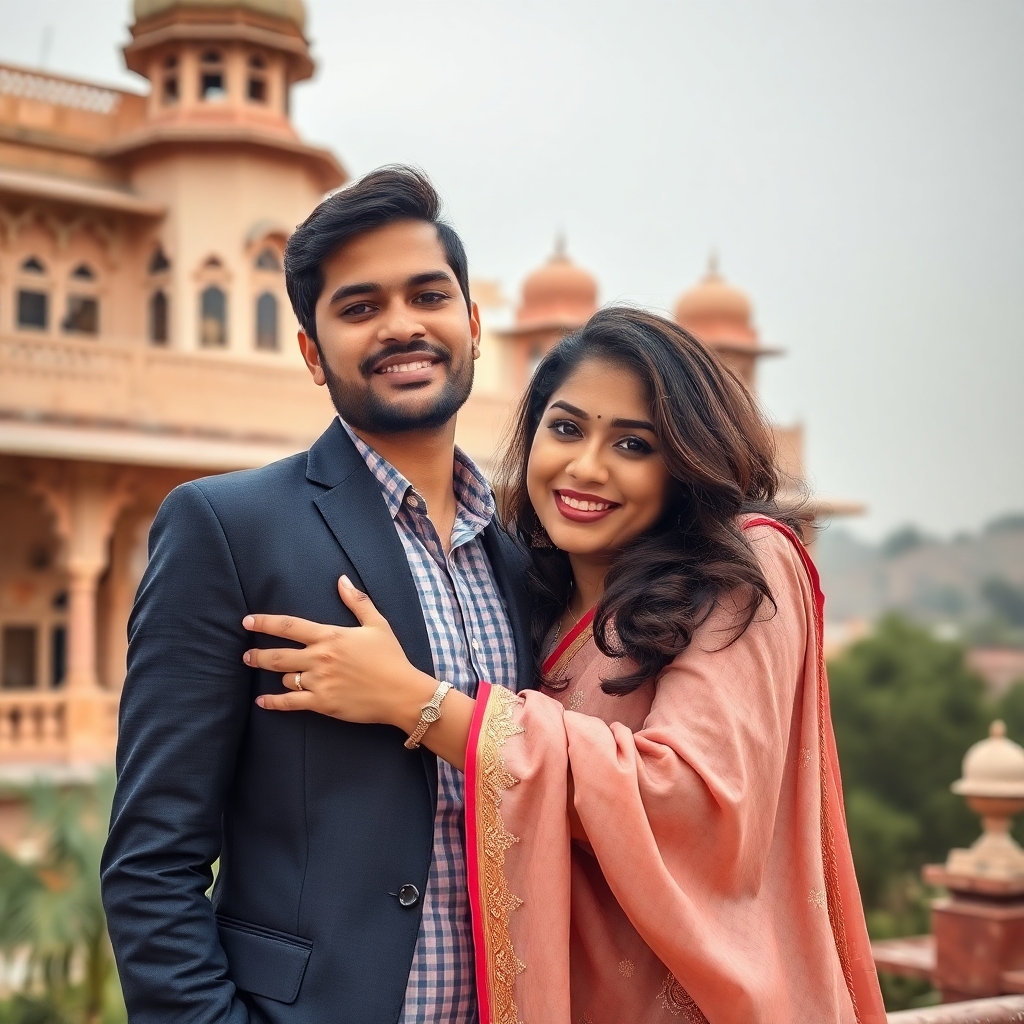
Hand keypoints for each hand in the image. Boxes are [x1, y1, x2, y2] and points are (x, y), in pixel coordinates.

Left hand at [243, 575, 436, 729]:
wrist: (401, 692)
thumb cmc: (391, 657)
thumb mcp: (377, 624)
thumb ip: (357, 601)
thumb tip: (342, 580)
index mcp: (330, 636)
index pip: (289, 626)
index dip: (265, 623)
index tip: (248, 622)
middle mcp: (319, 658)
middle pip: (277, 655)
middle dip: (257, 655)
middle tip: (246, 656)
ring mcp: (319, 682)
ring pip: (285, 678)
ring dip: (277, 676)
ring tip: (274, 676)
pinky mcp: (322, 703)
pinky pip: (290, 703)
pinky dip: (273, 702)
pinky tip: (262, 702)